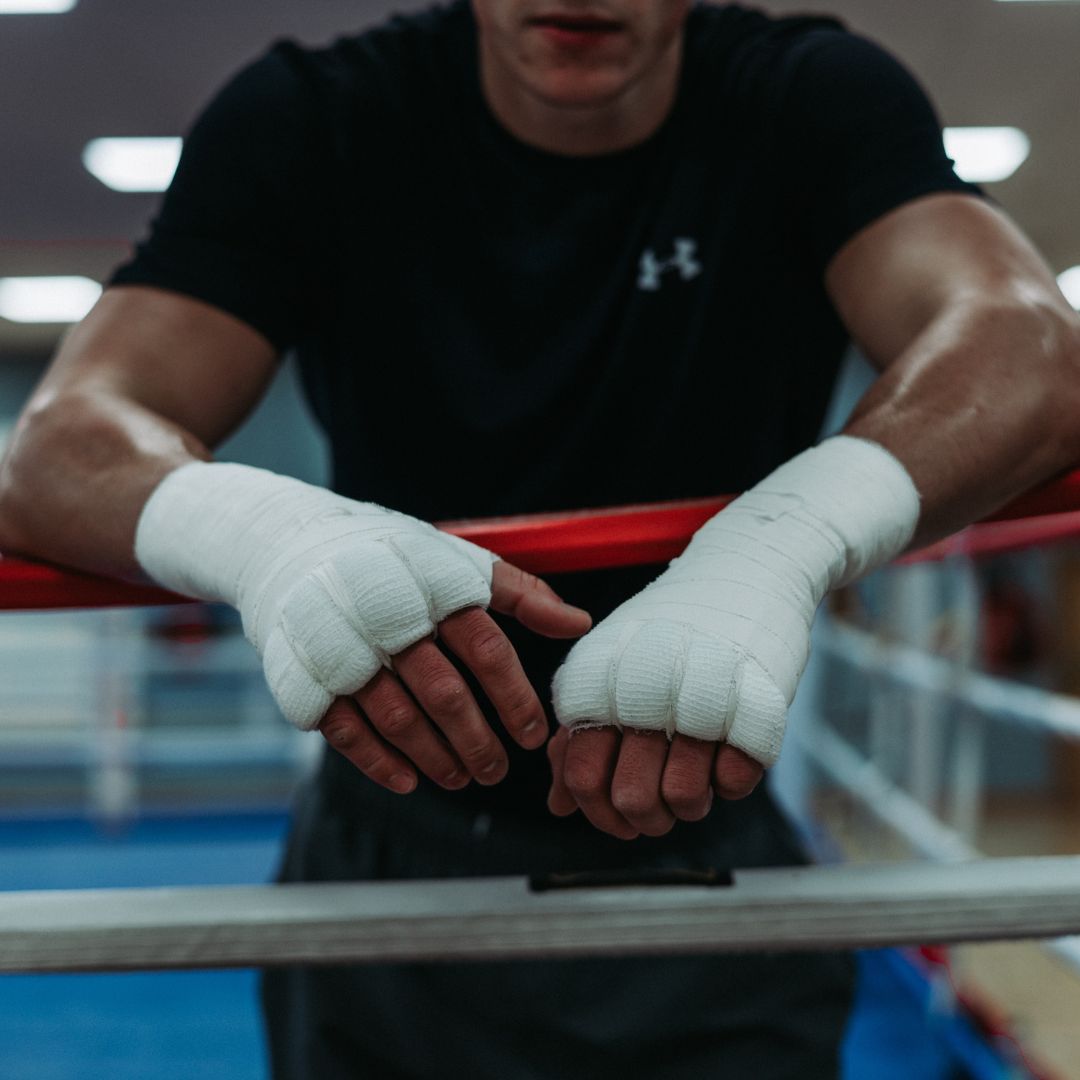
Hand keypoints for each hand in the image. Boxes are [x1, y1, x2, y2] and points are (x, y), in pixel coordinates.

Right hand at [320, 560, 590, 792]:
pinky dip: (378, 762)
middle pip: (444, 692)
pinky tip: (408, 781)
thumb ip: (521, 593)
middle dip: (477, 741)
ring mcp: (344, 648)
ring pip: (398, 717)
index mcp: (433, 585)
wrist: (294, 547)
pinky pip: (346, 731)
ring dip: (435, 757)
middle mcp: (388, 616)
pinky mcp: (307, 676)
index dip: (514, 697)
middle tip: (497, 771)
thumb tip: (580, 623)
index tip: (533, 737)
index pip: (486, 649)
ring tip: (461, 778)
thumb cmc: (397, 563)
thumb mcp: (459, 562)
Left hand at [547, 439, 920, 839]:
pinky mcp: (754, 707)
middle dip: (649, 820)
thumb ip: (578, 736)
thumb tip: (559, 805)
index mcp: (598, 683)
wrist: (745, 571)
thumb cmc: (670, 631)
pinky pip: (736, 782)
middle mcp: (642, 691)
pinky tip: (727, 754)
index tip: (619, 819)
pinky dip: (732, 782)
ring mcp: (698, 698)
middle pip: (632, 800)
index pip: (582, 778)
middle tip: (663, 806)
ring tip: (698, 778)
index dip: (600, 815)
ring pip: (685, 800)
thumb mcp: (611, 669)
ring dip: (692, 805)